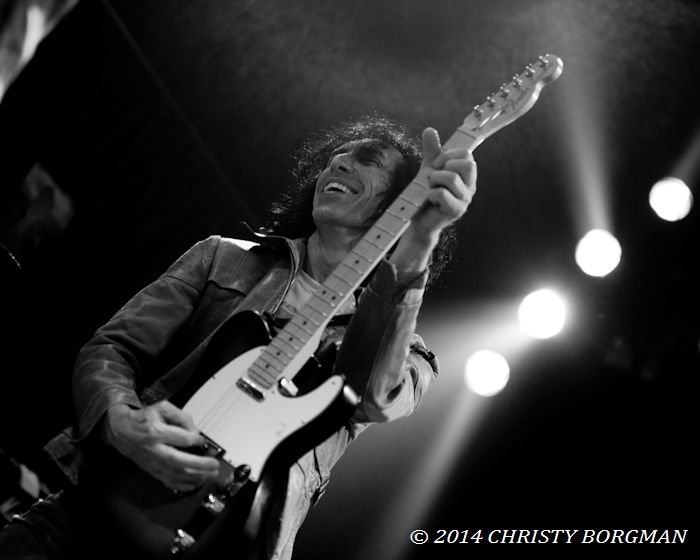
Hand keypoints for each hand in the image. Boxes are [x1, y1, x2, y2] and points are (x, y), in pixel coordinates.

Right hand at [102, 401, 219, 491]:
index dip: (196, 440)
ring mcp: (153, 462)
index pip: (181, 438)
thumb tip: (195, 431)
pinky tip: (196, 483)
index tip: (204, 441)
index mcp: (156, 431)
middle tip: (214, 464)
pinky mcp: (152, 470)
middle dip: (199, 464)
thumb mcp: (162, 408)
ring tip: (210, 475)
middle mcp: (154, 449)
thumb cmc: (144, 419)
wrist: (122, 430)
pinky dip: (184, 485)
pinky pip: (168, 481)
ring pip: (175, 474)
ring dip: (195, 477)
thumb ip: (181, 417)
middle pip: (178, 461)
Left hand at [412, 127, 476, 241]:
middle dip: (444, 165)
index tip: (436, 163)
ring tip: (428, 187)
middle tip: (432, 175)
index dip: (448, 154)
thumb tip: (430, 130)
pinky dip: (430, 193)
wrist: (418, 217)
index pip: (467, 154)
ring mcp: (465, 200)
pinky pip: (443, 194)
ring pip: (452, 178)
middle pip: (467, 164)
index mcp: (467, 174)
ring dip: (434, 179)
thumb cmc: (425, 193)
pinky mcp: (456, 211)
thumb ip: (432, 150)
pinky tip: (428, 198)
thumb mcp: (428, 168)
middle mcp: (470, 186)